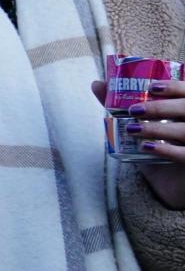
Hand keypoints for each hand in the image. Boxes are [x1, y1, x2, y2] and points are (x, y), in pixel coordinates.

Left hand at [92, 80, 184, 208]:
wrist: (172, 186)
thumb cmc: (157, 149)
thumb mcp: (141, 127)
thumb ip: (122, 106)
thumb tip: (97, 83)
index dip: (174, 86)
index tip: (152, 87)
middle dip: (161, 107)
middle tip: (134, 110)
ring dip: (156, 128)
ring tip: (132, 129)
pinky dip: (165, 149)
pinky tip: (146, 147)